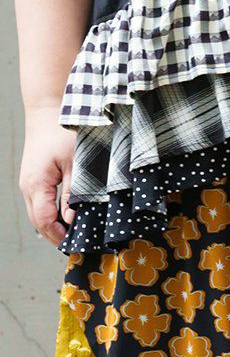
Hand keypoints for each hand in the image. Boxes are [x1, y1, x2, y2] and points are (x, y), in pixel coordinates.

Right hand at [19, 105, 75, 245]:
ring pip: (37, 213)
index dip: (59, 235)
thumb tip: (74, 219)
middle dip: (54, 234)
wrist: (46, 112)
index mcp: (37, 185)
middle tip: (75, 243)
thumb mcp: (75, 162)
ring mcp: (27, 182)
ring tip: (71, 232)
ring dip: (51, 224)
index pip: (45, 221)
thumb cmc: (62, 134)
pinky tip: (63, 213)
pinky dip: (49, 212)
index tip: (75, 243)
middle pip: (38, 221)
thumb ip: (74, 192)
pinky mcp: (32, 177)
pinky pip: (38, 201)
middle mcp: (28, 187)